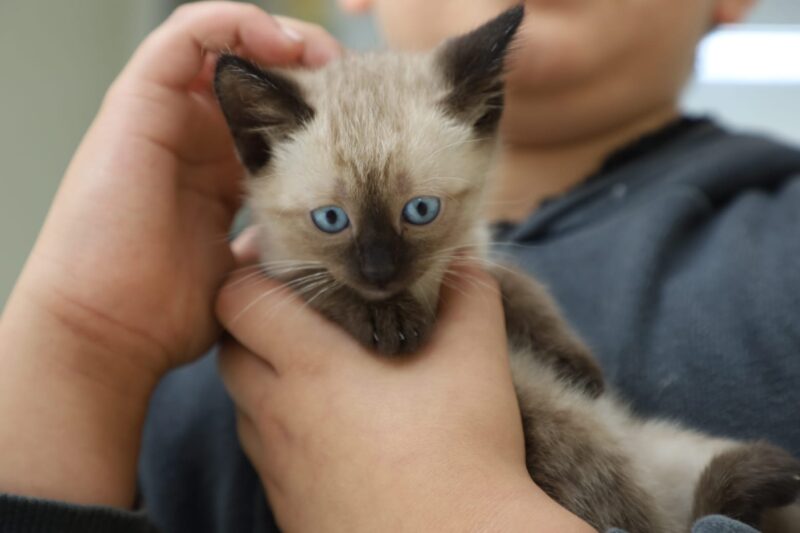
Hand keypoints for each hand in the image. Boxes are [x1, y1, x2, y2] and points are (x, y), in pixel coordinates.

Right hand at [0, 2, 340, 506]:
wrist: (110, 330)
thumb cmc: (167, 312)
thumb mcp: (240, 268)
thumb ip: (267, 244)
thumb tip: (305, 249)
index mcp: (217, 171)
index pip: (272, 117)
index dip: (321, 110)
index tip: (369, 118)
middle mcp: (193, 138)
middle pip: (257, 76)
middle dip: (310, 70)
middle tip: (357, 80)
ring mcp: (165, 118)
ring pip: (225, 48)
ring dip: (281, 40)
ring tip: (325, 56)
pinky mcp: (138, 104)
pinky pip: (184, 38)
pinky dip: (233, 25)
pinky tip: (283, 44)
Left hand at [217, 259, 592, 531]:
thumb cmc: (464, 454)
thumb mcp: (475, 359)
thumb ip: (467, 294)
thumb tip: (462, 260)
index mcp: (311, 369)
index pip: (238, 302)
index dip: (253, 274)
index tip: (289, 268)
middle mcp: (279, 417)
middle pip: (230, 351)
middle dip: (256, 326)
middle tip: (305, 316)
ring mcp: (278, 468)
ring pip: (244, 404)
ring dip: (267, 379)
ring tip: (322, 371)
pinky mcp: (287, 506)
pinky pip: (264, 452)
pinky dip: (282, 427)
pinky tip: (332, 428)